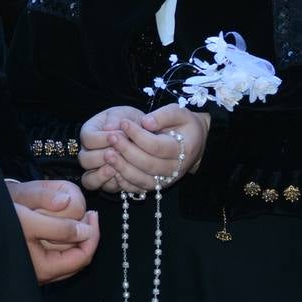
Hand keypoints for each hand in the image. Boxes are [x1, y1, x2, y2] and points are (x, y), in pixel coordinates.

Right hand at [5, 180, 98, 283]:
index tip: (93, 214)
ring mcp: (36, 269)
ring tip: (78, 216)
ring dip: (76, 237)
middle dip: (86, 237)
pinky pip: (56, 254)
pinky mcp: (31, 261)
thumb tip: (85, 230)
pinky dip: (64, 239)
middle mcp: (41, 274)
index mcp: (43, 269)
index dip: (92, 236)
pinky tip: (61, 223)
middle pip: (76, 260)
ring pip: (67, 257)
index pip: (81, 258)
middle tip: (89, 215)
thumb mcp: (30, 220)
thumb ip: (60, 228)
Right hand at [78, 106, 147, 193]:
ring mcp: (96, 169)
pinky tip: (123, 178)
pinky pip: (105, 188)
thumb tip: (108, 127)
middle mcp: (89, 153)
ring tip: (115, 169)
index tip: (116, 135)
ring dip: (102, 175)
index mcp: (89, 133)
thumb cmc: (130, 122)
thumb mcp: (124, 114)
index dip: (100, 139)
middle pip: (85, 160)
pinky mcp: (107, 183)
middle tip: (117, 153)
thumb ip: (116, 118)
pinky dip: (113, 185)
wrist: (143, 135)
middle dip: (101, 157)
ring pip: (89, 179)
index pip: (87, 138)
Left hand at [80, 104, 209, 193]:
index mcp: (182, 150)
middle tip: (111, 137)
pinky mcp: (156, 186)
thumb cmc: (184, 125)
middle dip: (127, 151)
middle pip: (147, 164)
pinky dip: (124, 182)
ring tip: (107, 154)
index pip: (156, 146)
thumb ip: (164, 115)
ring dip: (122, 168)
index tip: (123, 122)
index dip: (138, 135)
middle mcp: (174, 169)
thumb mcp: (180, 113)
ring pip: (141, 179)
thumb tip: (145, 122)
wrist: (195, 143)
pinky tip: (111, 170)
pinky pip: (138, 189)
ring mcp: (165, 181)